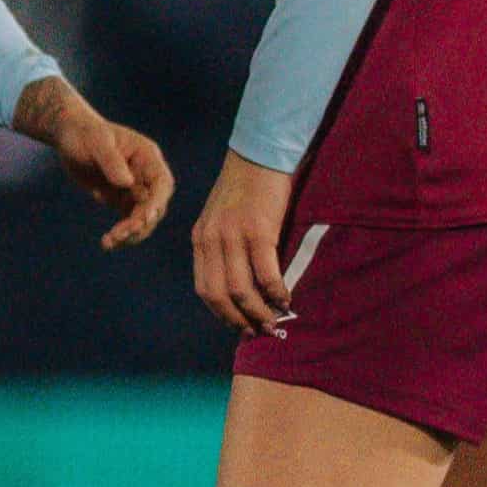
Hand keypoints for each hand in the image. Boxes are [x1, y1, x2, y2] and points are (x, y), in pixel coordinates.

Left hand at [16, 76, 176, 248]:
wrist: (69, 136)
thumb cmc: (84, 132)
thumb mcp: (96, 141)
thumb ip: (111, 160)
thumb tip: (127, 183)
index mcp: (147, 156)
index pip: (161, 184)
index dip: (156, 203)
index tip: (144, 219)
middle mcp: (146, 174)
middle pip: (154, 206)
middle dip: (140, 223)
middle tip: (118, 235)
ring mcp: (135, 188)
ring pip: (143, 219)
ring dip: (130, 233)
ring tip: (109, 242)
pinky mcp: (121, 199)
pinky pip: (128, 221)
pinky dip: (121, 234)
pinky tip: (107, 242)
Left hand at [190, 154, 299, 336]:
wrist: (260, 154)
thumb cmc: (246, 188)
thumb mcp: (222, 218)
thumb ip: (224, 247)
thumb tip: (242, 286)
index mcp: (200, 239)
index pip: (204, 288)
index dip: (222, 313)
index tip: (240, 325)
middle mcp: (211, 240)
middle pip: (219, 296)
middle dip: (239, 320)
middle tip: (260, 331)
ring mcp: (232, 236)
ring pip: (240, 290)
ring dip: (259, 311)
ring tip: (275, 320)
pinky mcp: (257, 231)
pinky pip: (265, 273)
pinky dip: (276, 292)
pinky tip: (286, 298)